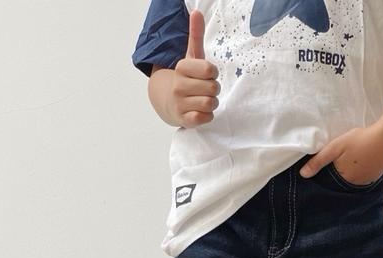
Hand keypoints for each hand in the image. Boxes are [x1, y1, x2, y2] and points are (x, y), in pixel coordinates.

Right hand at [167, 10, 220, 127]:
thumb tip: (196, 12)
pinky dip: (207, 116)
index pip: (210, 70)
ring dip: (212, 103)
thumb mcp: (191, 57)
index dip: (213, 74)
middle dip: (214, 90)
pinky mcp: (184, 119)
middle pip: (214, 88)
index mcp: (182, 68)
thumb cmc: (186, 79)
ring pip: (211, 103)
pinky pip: (205, 118)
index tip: (208, 75)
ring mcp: (180, 103)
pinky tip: (200, 111)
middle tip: (205, 89)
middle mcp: (179, 86)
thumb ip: (195, 36)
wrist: (168, 102)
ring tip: (203, 100)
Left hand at [298, 124, 382, 184]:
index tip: (328, 162)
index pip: (328, 180)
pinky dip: (360, 170)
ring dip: (349, 171)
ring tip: (351, 157)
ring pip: (352, 179)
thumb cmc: (360, 140)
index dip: (326, 171)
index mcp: (343, 178)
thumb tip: (303, 174)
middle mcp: (354, 184)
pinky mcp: (375, 176)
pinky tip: (361, 159)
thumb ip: (318, 160)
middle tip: (342, 157)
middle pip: (340, 181)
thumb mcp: (335, 147)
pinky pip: (363, 177)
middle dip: (338, 172)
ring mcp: (366, 181)